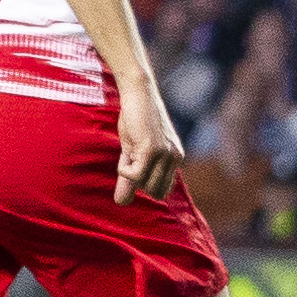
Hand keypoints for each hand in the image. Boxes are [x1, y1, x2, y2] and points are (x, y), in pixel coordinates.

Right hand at [112, 73, 185, 205]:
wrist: (138, 93)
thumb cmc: (135, 119)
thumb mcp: (133, 150)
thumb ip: (130, 177)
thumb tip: (121, 203)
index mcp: (175, 158)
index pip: (162, 190)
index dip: (144, 183)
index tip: (134, 164)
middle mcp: (174, 158)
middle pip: (155, 191)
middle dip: (137, 181)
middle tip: (129, 157)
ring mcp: (165, 155)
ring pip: (146, 185)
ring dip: (130, 174)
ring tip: (128, 152)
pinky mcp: (151, 150)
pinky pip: (135, 175)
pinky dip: (124, 170)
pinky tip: (125, 152)